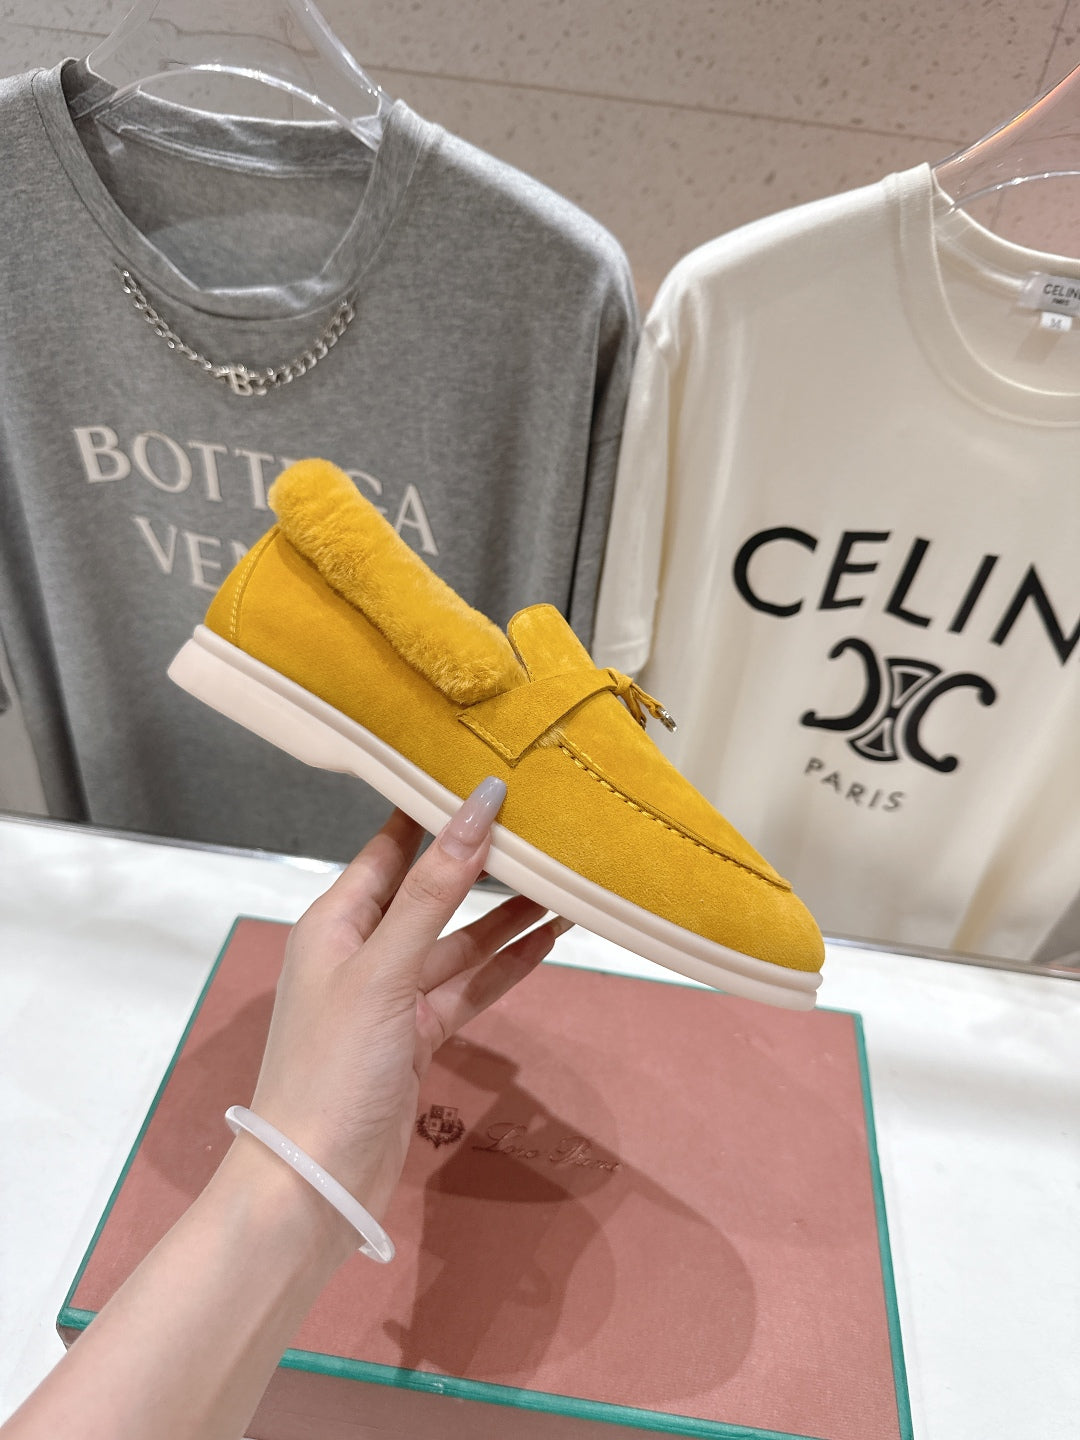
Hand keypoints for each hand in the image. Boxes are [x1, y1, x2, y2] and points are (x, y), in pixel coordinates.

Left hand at [245, 777, 568, 1230]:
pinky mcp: (415, 1039)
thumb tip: (478, 806)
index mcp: (336, 921)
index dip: (431, 808)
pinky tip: (549, 940)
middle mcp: (362, 950)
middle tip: (541, 822)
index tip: (482, 771)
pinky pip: (467, 990)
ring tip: (564, 881)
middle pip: (430, 892)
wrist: (314, 1184)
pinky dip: (504, 968)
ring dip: (505, 917)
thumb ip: (433, 891)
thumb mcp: (383, 970)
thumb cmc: (333, 1064)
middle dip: (480, 862)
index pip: (388, 845)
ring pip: (457, 943)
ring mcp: (391, 998)